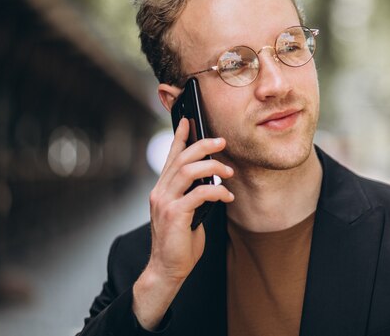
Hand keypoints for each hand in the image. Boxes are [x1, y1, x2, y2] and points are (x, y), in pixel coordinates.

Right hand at [133, 118, 233, 328]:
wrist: (167, 268)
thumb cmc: (179, 241)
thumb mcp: (185, 212)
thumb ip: (192, 193)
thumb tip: (211, 178)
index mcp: (162, 189)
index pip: (170, 156)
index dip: (179, 136)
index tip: (188, 120)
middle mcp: (160, 192)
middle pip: (182, 158)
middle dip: (203, 145)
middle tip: (222, 142)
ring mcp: (165, 202)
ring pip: (188, 171)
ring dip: (212, 167)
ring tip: (229, 172)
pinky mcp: (174, 215)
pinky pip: (199, 193)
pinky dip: (216, 192)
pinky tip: (227, 197)